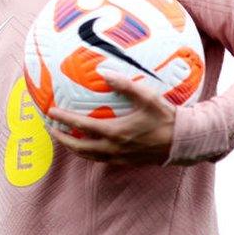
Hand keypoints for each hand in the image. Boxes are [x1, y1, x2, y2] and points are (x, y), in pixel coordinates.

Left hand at [47, 72, 175, 165]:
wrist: (185, 142)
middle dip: (61, 138)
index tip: (49, 111)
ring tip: (63, 138)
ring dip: (73, 148)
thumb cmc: (166, 117)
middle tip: (49, 128)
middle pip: (78, 147)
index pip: (80, 126)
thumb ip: (125, 85)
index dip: (63, 119)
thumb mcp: (147, 97)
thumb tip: (103, 72)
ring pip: (88, 156)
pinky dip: (88, 153)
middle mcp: (114, 148)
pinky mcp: (127, 162)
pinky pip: (101, 159)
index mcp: (115, 132)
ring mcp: (120, 157)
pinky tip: (87, 144)